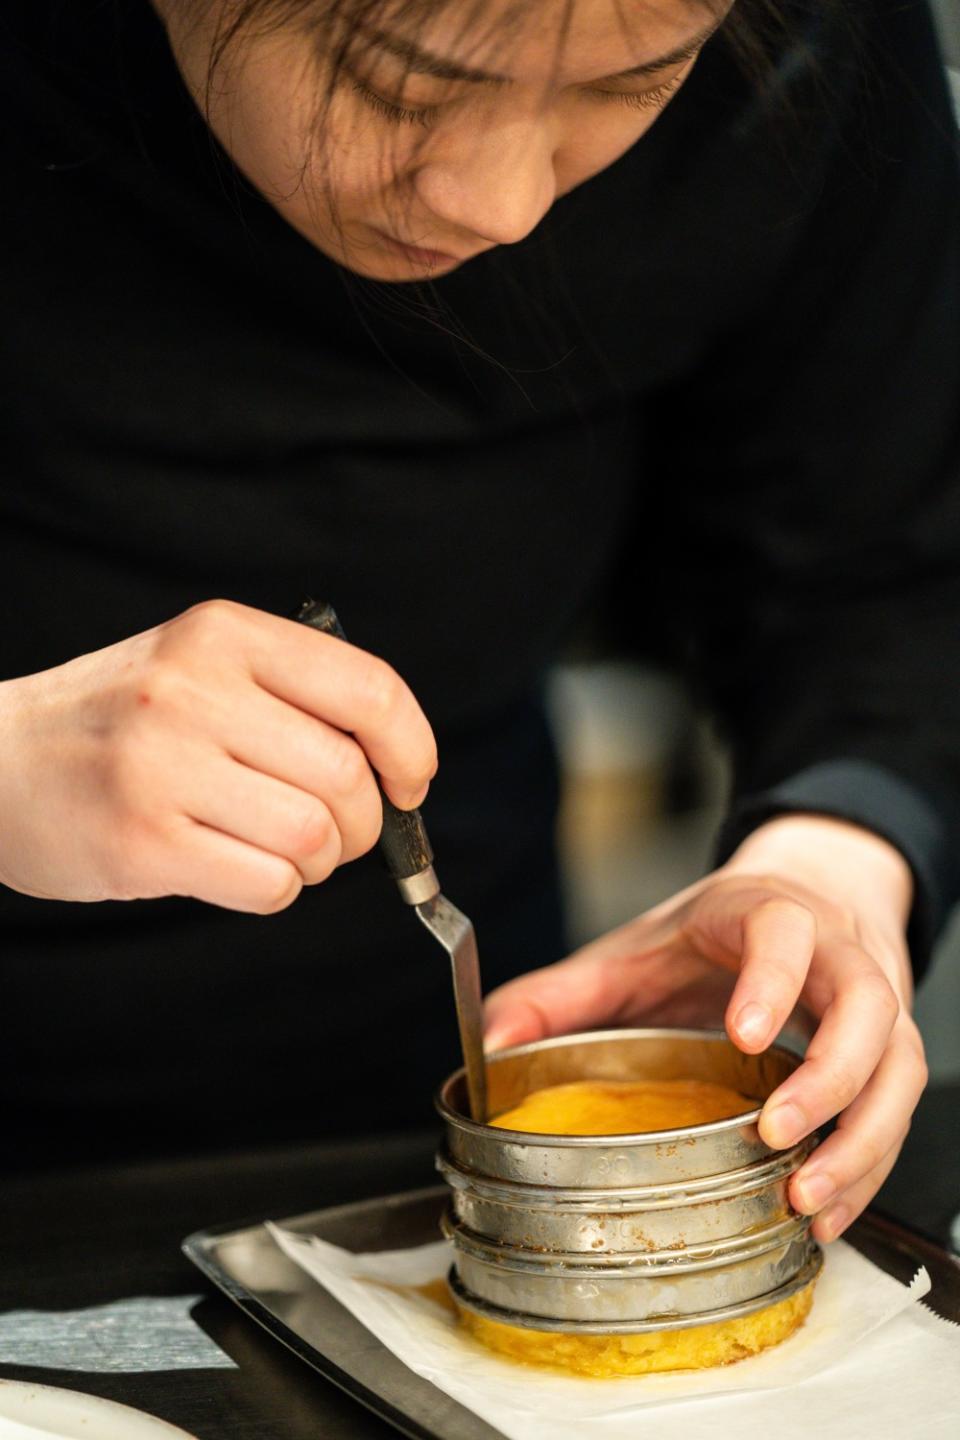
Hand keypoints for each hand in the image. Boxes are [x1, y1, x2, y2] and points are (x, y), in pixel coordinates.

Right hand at [0, 599, 435, 912]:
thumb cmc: (117, 723)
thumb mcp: (198, 666)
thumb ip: (291, 696)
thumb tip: (397, 767)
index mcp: (223, 636)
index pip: (368, 690)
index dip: (411, 747)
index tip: (411, 782)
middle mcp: (195, 691)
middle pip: (347, 777)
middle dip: (362, 823)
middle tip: (332, 831)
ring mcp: (164, 766)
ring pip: (314, 836)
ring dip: (318, 860)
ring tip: (281, 849)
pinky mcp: (143, 840)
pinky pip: (269, 883)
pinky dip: (275, 888)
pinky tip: (235, 866)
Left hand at [483, 815, 926, 1242]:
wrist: (805, 895)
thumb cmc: (713, 933)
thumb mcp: (632, 950)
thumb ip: (561, 992)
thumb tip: (490, 1042)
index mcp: (764, 914)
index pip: (784, 931)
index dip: (772, 981)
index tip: (744, 1034)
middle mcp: (835, 954)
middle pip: (866, 1005)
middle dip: (829, 1076)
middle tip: (775, 1131)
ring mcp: (874, 1003)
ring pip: (899, 1065)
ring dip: (861, 1137)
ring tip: (804, 1194)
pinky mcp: (891, 1052)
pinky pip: (899, 1110)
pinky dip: (871, 1166)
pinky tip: (827, 1211)